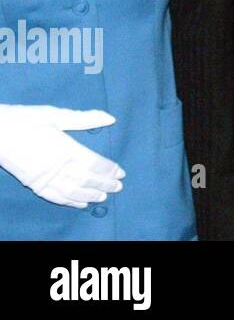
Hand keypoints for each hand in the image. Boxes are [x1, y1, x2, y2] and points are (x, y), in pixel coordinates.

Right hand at [0, 104, 123, 207]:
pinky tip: (81, 204)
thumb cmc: (26, 120)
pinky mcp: (33, 184)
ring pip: (72, 191)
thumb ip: (84, 119)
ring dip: (90, 195)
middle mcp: (56, 167)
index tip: (121, 171)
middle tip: (119, 186)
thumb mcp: (56, 115)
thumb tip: (110, 118)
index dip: (108, 169)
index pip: (93, 164)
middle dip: (104, 183)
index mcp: (64, 149)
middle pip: (86, 179)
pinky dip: (70, 201)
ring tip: (104, 196)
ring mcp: (43, 178)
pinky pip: (54, 197)